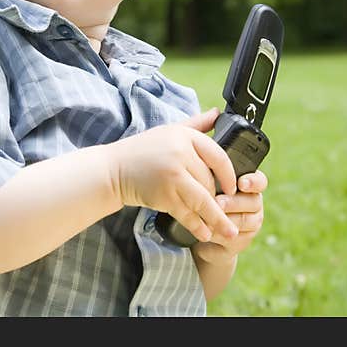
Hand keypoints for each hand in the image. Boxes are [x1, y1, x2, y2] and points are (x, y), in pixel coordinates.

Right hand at [109, 108, 237, 243]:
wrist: (112, 170)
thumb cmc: (142, 150)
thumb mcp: (170, 130)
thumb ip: (196, 123)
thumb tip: (219, 113)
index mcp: (184, 136)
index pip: (218, 155)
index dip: (229, 174)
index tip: (234, 188)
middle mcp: (180, 153)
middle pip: (210, 180)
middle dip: (217, 197)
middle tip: (223, 209)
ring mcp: (173, 175)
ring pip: (203, 200)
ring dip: (217, 218)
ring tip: (230, 233)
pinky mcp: (164, 195)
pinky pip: (187, 212)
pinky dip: (197, 225)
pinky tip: (205, 233)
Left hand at [191, 169, 266, 266]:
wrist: (202, 231)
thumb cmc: (205, 200)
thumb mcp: (208, 186)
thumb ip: (213, 178)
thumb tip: (205, 168)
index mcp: (248, 185)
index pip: (260, 181)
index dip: (253, 182)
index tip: (242, 183)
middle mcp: (254, 203)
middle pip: (253, 201)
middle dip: (233, 202)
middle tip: (218, 202)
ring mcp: (252, 223)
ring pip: (244, 220)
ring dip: (226, 219)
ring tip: (210, 217)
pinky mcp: (243, 240)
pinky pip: (234, 237)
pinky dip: (219, 233)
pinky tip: (206, 230)